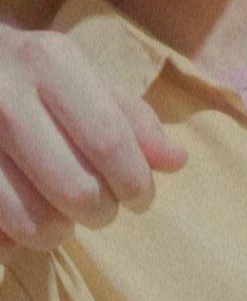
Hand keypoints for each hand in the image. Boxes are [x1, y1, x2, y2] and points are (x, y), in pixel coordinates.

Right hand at [0, 23, 186, 261]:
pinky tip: (23, 216)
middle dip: (102, 211)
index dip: (134, 180)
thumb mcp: (79, 75)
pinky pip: (0, 233)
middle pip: (76, 188)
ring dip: (60, 231)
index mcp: (50, 62)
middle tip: (104, 208)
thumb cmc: (29, 71)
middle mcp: (6, 96)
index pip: (108, 139)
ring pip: (33, 222)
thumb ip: (130, 117)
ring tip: (62, 213)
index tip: (142, 198)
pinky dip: (17, 239)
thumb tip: (176, 161)